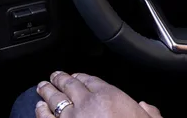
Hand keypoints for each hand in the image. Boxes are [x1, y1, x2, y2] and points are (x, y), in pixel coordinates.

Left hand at [34, 71, 162, 117]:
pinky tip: (39, 107)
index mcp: (109, 96)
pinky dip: (41, 111)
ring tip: (42, 87)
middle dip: (61, 79)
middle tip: (54, 76)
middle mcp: (87, 103)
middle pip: (70, 85)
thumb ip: (148, 112)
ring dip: (48, 91)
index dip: (82, 76)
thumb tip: (145, 106)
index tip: (76, 75)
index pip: (91, 80)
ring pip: (55, 99)